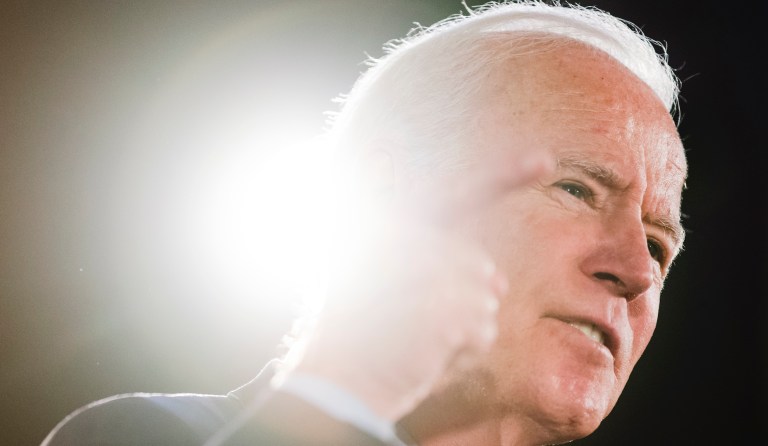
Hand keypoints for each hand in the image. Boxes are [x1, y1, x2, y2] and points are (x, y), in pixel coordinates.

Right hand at [286, 148, 552, 421]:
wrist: (336, 380)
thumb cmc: (367, 331)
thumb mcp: (398, 287)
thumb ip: (449, 272)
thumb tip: (498, 285)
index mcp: (390, 227)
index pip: (457, 195)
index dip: (503, 174)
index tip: (544, 159)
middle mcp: (404, 240)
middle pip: (475, 264)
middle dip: (467, 295)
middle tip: (427, 322)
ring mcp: (419, 271)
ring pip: (484, 297)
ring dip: (464, 324)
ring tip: (420, 337)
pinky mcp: (437, 307)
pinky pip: (482, 327)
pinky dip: (466, 347)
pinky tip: (429, 353)